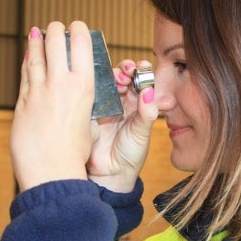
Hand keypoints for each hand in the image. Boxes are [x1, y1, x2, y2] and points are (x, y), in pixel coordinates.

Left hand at [10, 21, 94, 191]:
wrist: (51, 172)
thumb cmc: (74, 155)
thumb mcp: (89, 128)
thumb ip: (85, 112)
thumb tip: (80, 111)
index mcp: (84, 88)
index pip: (81, 47)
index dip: (78, 31)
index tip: (76, 26)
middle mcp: (60, 85)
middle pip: (55, 45)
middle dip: (55, 31)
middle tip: (56, 26)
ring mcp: (38, 92)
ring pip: (36, 57)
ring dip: (36, 42)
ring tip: (36, 32)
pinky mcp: (22, 103)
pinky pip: (24, 75)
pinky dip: (26, 62)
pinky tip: (27, 56)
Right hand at [87, 60, 157, 192]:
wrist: (110, 174)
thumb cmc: (130, 155)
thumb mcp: (142, 132)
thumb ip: (147, 113)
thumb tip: (151, 91)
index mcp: (137, 104)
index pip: (139, 80)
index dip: (141, 71)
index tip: (142, 66)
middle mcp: (121, 101)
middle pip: (122, 75)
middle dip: (126, 69)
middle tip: (128, 72)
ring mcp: (104, 105)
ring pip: (106, 81)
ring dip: (113, 75)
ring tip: (119, 80)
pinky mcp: (89, 110)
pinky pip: (90, 92)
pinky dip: (95, 85)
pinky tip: (101, 87)